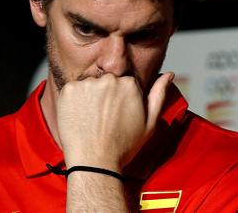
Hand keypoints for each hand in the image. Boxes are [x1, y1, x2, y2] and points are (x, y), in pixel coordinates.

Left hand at [57, 72, 173, 172]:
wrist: (94, 162)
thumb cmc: (123, 146)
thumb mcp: (149, 123)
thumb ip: (159, 94)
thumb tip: (169, 74)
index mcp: (130, 84)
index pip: (123, 83)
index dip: (119, 101)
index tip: (115, 116)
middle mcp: (109, 79)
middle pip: (106, 81)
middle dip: (104, 96)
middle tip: (102, 119)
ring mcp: (87, 83)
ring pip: (88, 85)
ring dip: (88, 97)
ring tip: (90, 120)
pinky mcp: (69, 89)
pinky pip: (72, 89)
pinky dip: (73, 101)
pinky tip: (79, 117)